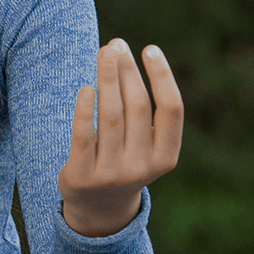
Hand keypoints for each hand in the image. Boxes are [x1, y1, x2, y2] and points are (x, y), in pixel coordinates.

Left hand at [58, 39, 182, 237]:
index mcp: (166, 157)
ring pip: (111, 116)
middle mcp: (142, 167)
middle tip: (116, 45)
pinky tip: (86, 88)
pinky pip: (84, 136)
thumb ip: (142, 111)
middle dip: (127, 71)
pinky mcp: (83, 177)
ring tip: (104, 53)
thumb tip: (122, 55)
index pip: (171, 109)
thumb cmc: (124, 160)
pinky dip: (85, 109)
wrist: (97, 208)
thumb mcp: (143, 144)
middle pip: (137, 107)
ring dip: (107, 79)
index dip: (162, 76)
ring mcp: (112, 174)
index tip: (149, 48)